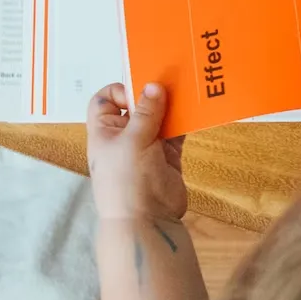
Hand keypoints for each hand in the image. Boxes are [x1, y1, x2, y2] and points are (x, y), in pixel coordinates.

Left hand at [86, 82, 187, 221]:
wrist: (146, 221)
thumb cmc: (127, 180)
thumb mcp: (132, 141)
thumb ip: (146, 112)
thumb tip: (154, 85)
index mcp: (105, 131)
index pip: (105, 100)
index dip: (120, 90)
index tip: (140, 89)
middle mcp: (124, 135)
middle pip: (136, 105)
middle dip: (152, 92)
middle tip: (172, 78)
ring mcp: (147, 145)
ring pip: (159, 116)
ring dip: (172, 105)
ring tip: (188, 89)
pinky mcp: (168, 155)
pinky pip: (176, 131)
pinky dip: (185, 121)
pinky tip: (196, 109)